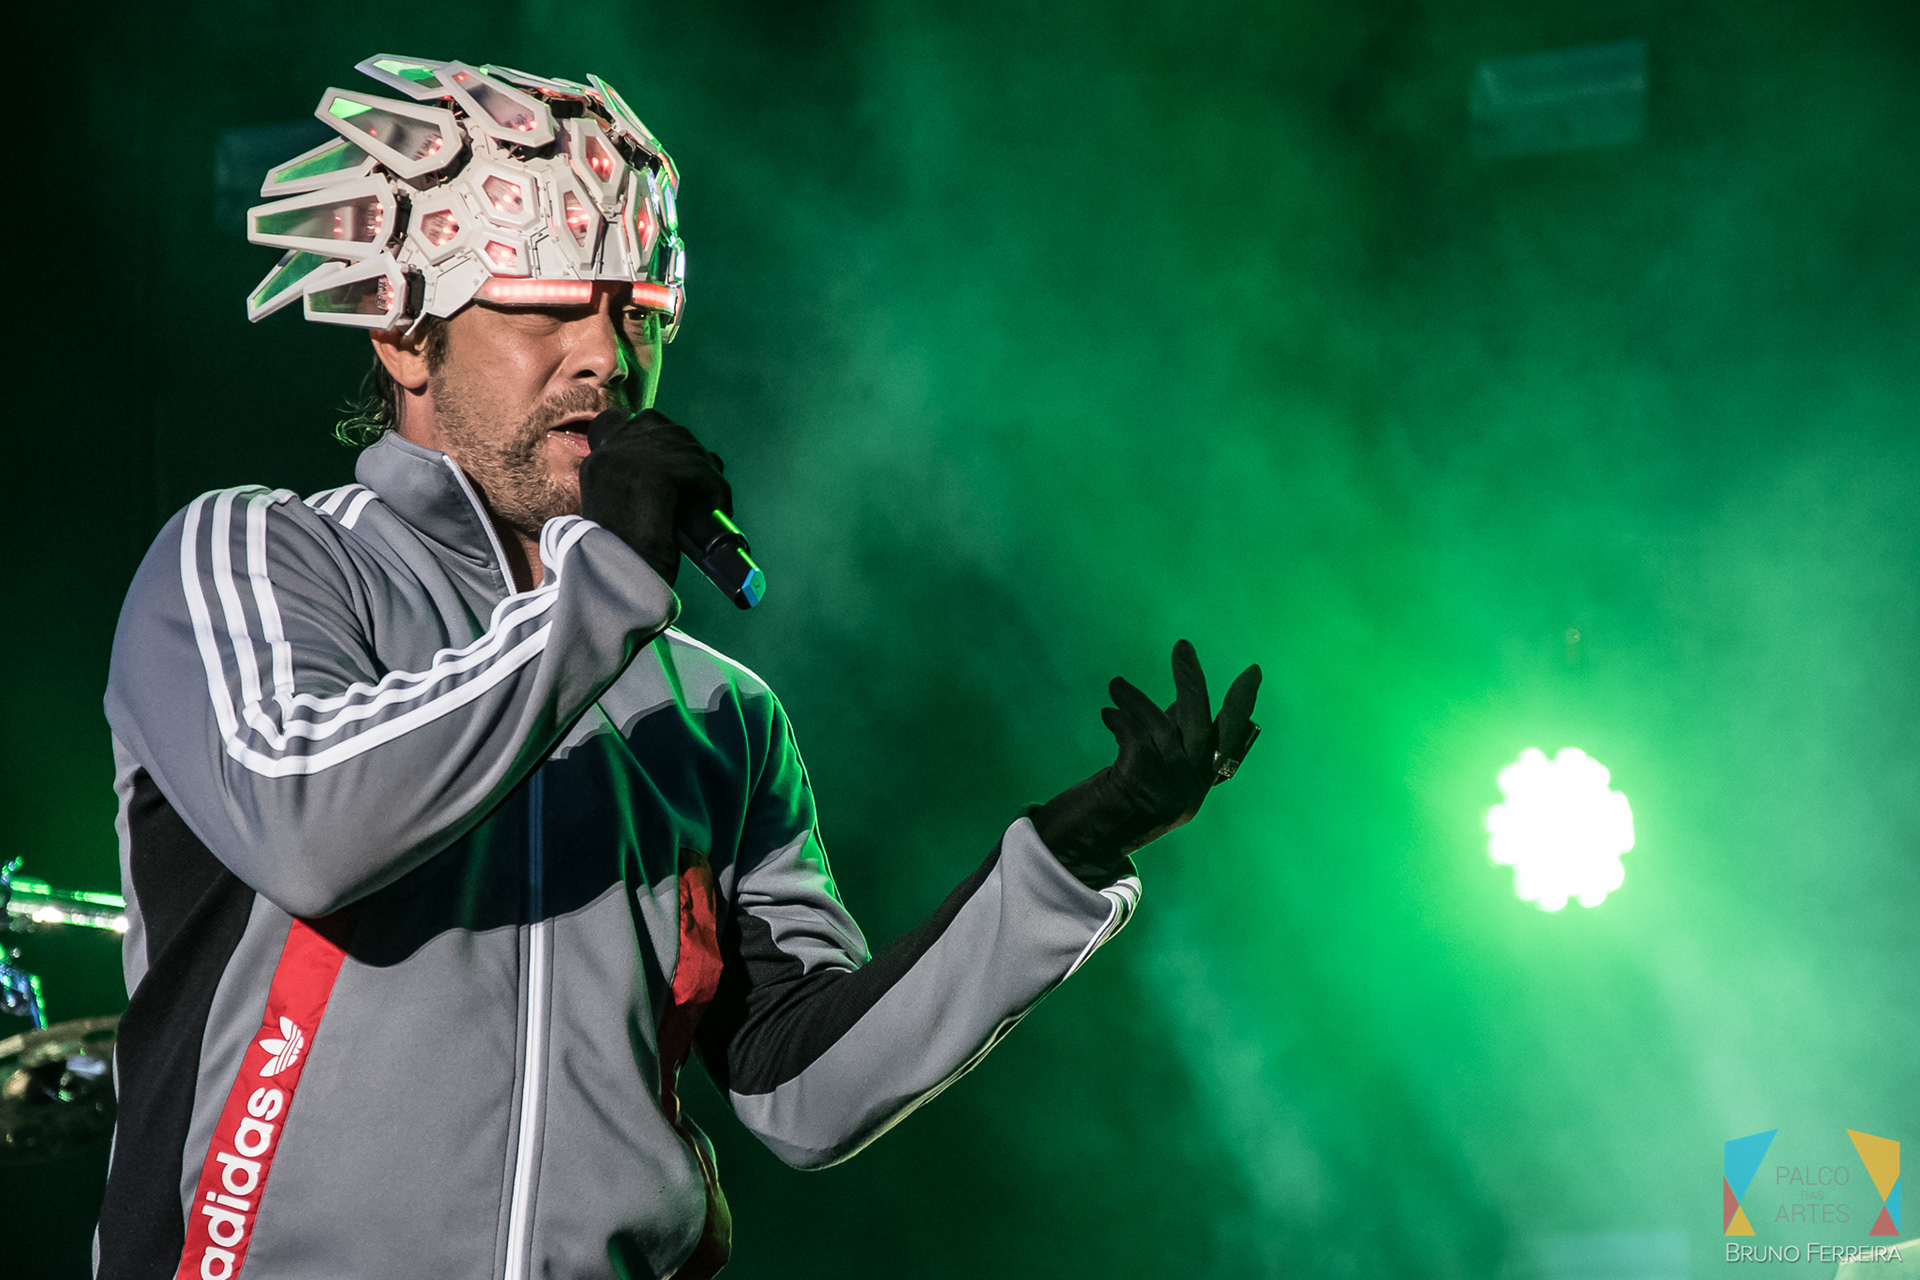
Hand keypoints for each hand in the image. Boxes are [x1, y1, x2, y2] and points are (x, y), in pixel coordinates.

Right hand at [578, 409, 731, 586]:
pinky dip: (715, 487)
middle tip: (706, 486)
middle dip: (690, 453)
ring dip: (705, 471)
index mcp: (597, 462)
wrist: (613, 588)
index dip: (662, 438)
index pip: (632, 424)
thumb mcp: (621, 512)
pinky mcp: (653, 474)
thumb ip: (636, 486)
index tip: (679, 466)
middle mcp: (608, 452)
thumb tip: (682, 473)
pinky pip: (698, 469)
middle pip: (662, 427)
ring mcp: (628, 459)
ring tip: (713, 501)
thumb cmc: (622, 560)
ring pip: (684, 446)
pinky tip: (718, 508)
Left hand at [1031, 640, 1261, 887]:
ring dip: (1136, 700)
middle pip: (1200, 728)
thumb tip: (1184, 699)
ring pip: (1161, 728)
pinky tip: (1107, 713)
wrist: (1078, 853)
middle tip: (1182, 646)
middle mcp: (1187, 792)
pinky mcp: (1138, 786)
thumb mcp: (1147, 775)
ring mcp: (1165, 791)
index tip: (1252, 672)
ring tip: (1116, 686)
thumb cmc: (1110, 809)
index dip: (1241, 708)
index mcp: (1195, 788)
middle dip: (1193, 683)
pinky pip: (1135, 736)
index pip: (1228, 743)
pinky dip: (1120, 718)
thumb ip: (1168, 741)